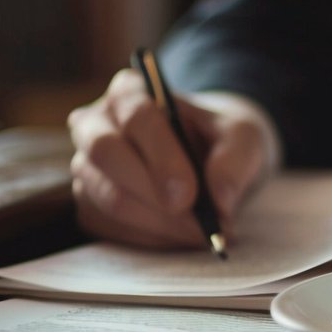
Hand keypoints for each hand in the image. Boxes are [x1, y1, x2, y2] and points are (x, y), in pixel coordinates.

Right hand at [68, 70, 277, 247]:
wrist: (210, 160)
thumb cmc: (220, 139)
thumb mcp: (244, 137)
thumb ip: (236, 161)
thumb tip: (220, 200)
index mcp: (130, 91)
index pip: (137, 118)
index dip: (162, 159)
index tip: (189, 195)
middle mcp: (96, 124)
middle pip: (107, 154)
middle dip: (153, 194)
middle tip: (197, 224)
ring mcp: (87, 166)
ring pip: (109, 198)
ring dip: (160, 225)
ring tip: (203, 233)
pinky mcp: (88, 204)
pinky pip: (110, 228)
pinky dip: (151, 239)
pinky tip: (182, 237)